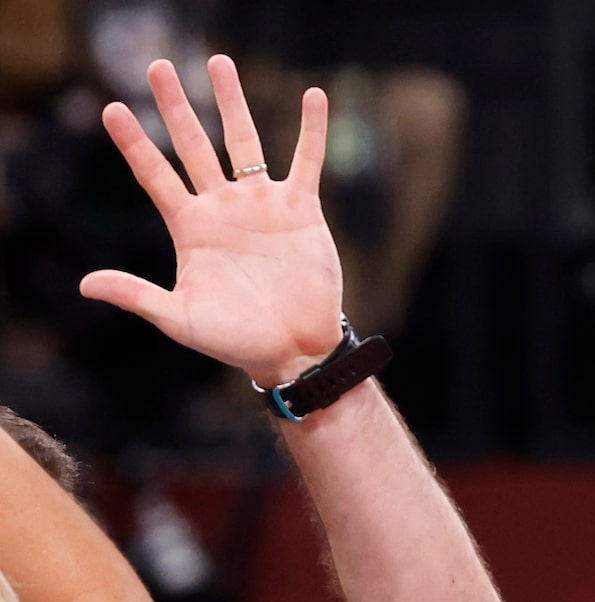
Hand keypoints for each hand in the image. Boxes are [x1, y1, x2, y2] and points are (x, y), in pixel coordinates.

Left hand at [79, 56, 343, 384]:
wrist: (296, 350)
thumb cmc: (237, 340)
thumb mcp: (180, 320)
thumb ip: (138, 296)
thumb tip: (85, 285)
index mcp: (190, 227)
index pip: (154, 176)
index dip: (134, 144)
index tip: (111, 109)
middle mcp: (222, 207)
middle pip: (193, 144)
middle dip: (175, 106)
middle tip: (157, 67)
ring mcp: (262, 204)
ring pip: (244, 141)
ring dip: (231, 102)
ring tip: (218, 61)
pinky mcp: (301, 209)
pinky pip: (306, 161)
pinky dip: (312, 130)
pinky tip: (314, 96)